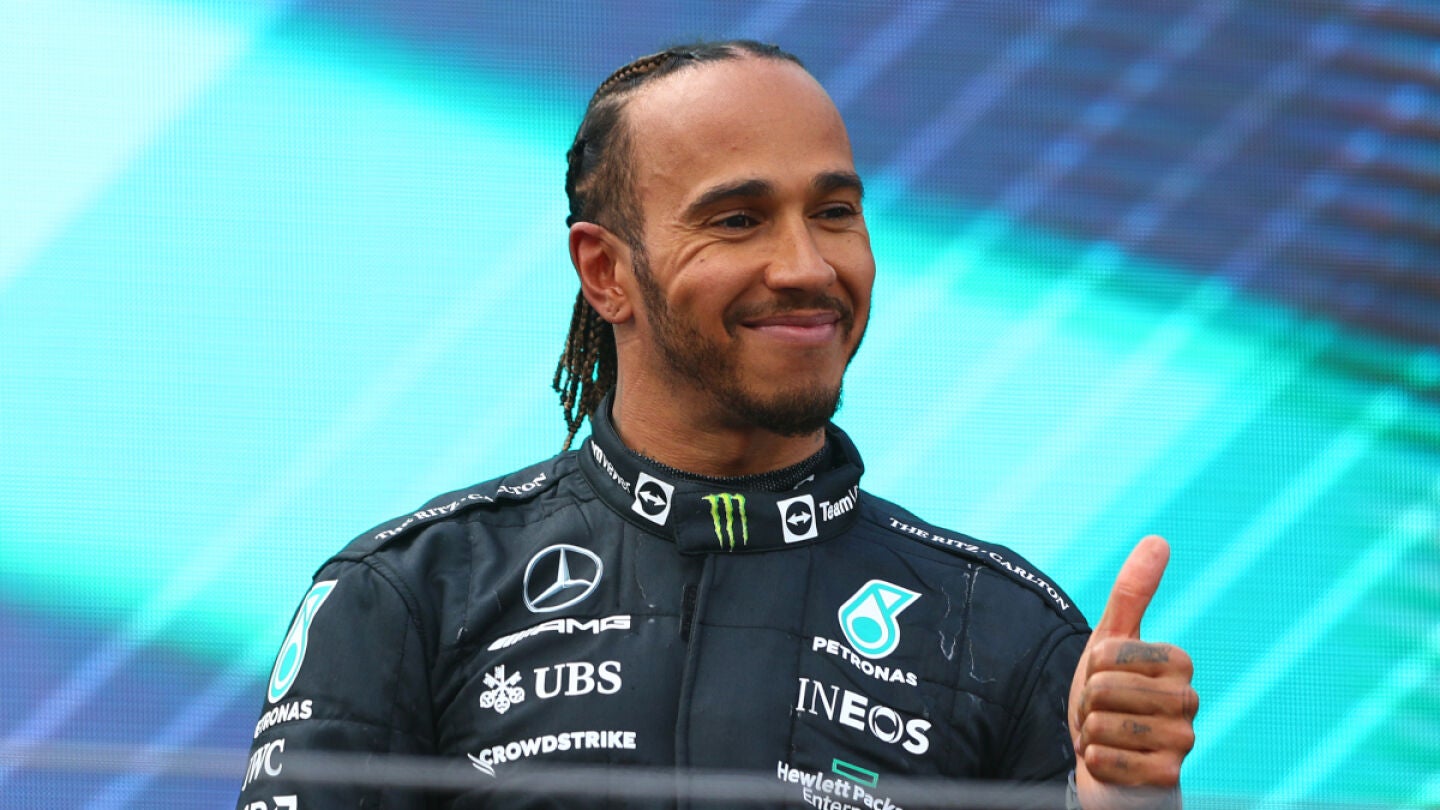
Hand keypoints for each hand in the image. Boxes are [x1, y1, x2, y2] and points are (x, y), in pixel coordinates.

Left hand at [1069, 535, 1197, 808]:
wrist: (1111, 764)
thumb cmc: (1111, 699)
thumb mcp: (1112, 640)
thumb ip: (1132, 592)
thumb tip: (1158, 539)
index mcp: (1179, 661)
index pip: (1107, 653)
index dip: (1092, 668)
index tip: (1106, 681)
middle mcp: (1190, 700)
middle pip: (1103, 688)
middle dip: (1089, 704)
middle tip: (1104, 714)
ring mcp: (1184, 742)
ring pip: (1103, 725)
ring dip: (1090, 734)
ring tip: (1108, 738)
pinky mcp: (1168, 778)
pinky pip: (1107, 760)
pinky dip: (1096, 763)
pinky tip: (1112, 764)